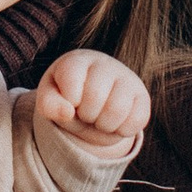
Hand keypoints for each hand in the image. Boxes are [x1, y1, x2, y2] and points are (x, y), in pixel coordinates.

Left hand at [34, 49, 150, 147]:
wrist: (91, 102)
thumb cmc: (66, 98)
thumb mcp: (49, 100)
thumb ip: (49, 104)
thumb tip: (68, 112)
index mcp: (77, 61)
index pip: (72, 80)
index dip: (69, 100)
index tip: (70, 100)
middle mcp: (105, 64)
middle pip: (95, 97)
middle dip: (86, 115)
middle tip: (85, 112)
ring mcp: (127, 79)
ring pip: (117, 110)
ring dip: (103, 125)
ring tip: (99, 119)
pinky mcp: (143, 97)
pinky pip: (137, 121)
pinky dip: (122, 130)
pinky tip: (114, 123)